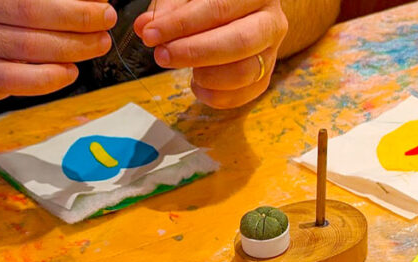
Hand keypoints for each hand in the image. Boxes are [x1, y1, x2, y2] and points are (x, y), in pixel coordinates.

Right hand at [0, 0, 118, 103]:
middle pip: (29, 10)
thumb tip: (95, 0)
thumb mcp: (14, 2)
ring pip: (27, 45)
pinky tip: (71, 73)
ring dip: (72, 46)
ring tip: (99, 44)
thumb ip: (50, 1)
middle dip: (76, 16)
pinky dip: (48, 77)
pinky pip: (17, 79)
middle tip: (106, 19)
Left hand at [134, 0, 287, 108]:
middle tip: (162, 55)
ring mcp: (272, 52)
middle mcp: (272, 21)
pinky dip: (215, 95)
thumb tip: (145, 27)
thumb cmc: (212, 1)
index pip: (218, 7)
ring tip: (181, 67)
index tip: (151, 34)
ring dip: (205, 75)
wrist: (242, 13)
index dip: (182, 24)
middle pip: (239, 42)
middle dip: (194, 52)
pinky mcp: (264, 77)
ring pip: (244, 73)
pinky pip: (243, 95)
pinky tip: (196, 83)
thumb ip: (169, 8)